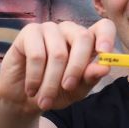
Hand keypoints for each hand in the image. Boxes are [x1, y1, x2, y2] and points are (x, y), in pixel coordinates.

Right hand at [0, 19, 115, 112]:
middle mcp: (69, 31)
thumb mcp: (75, 90)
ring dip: (51, 82)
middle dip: (76, 68)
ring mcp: (49, 29)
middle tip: (67, 88)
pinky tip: (31, 89)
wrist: (22, 99)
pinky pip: (37, 55)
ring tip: (45, 100)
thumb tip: (105, 68)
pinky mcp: (29, 32)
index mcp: (86, 42)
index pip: (103, 27)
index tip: (104, 53)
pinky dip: (35, 77)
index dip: (106, 36)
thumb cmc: (53, 92)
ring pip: (58, 53)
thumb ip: (89, 78)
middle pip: (82, 38)